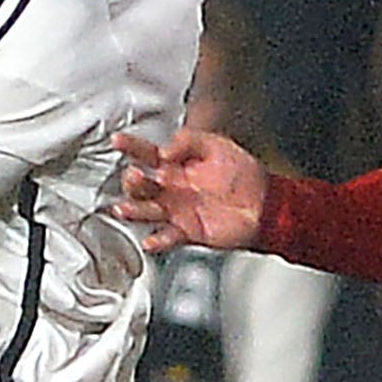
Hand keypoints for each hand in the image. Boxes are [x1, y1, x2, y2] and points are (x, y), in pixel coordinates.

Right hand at [115, 127, 267, 252]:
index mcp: (176, 165)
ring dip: (133, 210)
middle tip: (133, 176)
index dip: (130, 147)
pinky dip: (157, 240)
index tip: (117, 142)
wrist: (265, 203)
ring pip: (146, 211)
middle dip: (132, 181)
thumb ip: (188, 141)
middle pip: (141, 186)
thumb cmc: (244, 174)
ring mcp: (177, 210)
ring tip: (124, 208)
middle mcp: (172, 188)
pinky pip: (166, 237)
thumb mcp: (216, 145)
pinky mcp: (187, 231)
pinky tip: (150, 239)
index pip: (146, 154)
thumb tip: (164, 150)